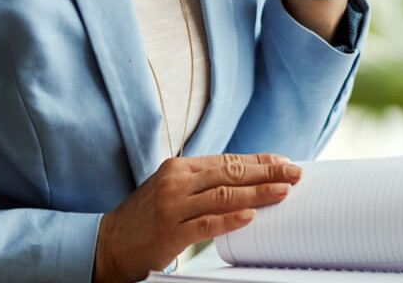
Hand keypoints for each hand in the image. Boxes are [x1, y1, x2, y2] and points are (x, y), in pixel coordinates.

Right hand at [92, 153, 300, 282]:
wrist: (107, 243)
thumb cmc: (145, 218)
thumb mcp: (172, 190)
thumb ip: (202, 183)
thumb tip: (243, 180)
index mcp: (180, 168)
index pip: (228, 160)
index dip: (258, 160)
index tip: (284, 161)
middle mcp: (177, 181)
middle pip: (230, 172)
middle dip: (267, 172)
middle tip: (295, 172)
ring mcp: (173, 206)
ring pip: (224, 195)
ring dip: (257, 192)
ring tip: (283, 191)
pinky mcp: (170, 231)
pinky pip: (206, 223)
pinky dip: (230, 219)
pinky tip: (250, 216)